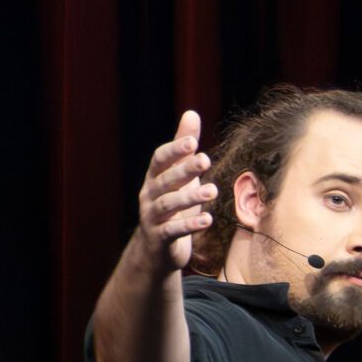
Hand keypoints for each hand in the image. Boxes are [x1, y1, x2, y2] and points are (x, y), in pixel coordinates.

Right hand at [132, 110, 216, 274]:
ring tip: (212, 191)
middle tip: (205, 160)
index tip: (193, 141)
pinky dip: (189, 225)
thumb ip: (184, 148)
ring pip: (168, 205)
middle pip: (165, 180)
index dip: (175, 150)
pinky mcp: (161, 238)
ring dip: (190, 197)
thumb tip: (191, 113)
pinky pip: (173, 231)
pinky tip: (207, 221)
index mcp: (154, 177)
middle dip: (184, 169)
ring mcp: (152, 217)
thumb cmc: (172, 204)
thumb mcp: (179, 175)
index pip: (160, 159)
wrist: (157, 248)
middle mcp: (149, 194)